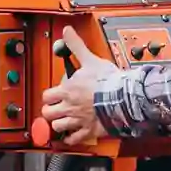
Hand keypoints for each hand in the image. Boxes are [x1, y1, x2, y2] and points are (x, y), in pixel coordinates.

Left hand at [39, 26, 116, 144]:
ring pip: (58, 127)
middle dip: (50, 111)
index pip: (47, 96)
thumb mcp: (90, 59)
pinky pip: (74, 139)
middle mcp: (69, 107)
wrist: (123, 97)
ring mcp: (78, 120)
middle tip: (55, 109)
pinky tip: (72, 135)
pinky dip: (71, 138)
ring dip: (59, 125)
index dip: (48, 96)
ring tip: (63, 121)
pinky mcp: (88, 130)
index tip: (53, 95)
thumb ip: (77, 46)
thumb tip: (67, 31)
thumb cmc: (108, 81)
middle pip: (48, 113)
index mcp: (67, 90)